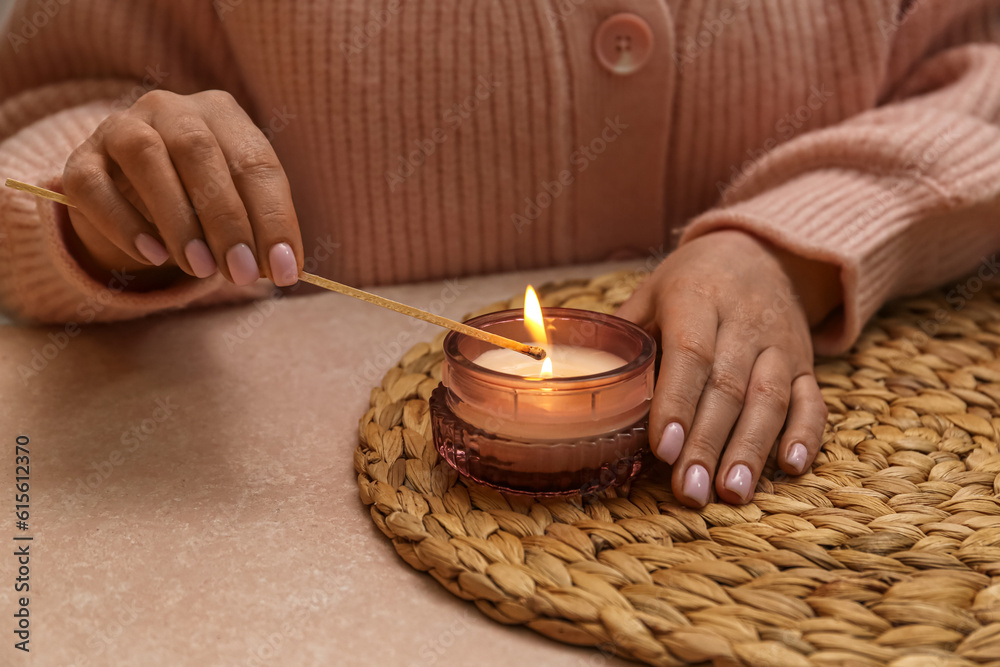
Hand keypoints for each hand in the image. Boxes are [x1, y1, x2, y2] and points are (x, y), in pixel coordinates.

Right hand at [63, 89, 302, 286]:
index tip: (285, 270)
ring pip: (145, 157)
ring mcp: (119, 127)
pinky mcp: (80, 160)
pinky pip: (94, 187)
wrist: (133, 192)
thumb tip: (282, 269)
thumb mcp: (236, 207)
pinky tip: (153, 256)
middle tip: (242, 273)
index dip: (274, 219)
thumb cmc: (201, 198)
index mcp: (222, 113)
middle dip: (226, 220)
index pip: (255, 162)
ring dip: (178, 220)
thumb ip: (257, 230)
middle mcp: (171, 109)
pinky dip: (124, 224)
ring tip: (201, 269)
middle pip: (200, 152)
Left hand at [617, 230, 839, 506]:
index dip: (677, 402)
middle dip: (708, 442)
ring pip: (771, 399)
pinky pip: (813, 401)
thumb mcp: (653, 293)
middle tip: (689, 490)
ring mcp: (781, 343)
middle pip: (729, 387)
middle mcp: (745, 320)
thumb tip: (584, 385)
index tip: (664, 448)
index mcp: (698, 296)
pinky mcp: (806, 363)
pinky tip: (790, 468)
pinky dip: (806, 435)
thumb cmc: (693, 281)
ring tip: (731, 492)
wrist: (762, 253)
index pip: (690, 353)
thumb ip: (626, 337)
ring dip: (751, 449)